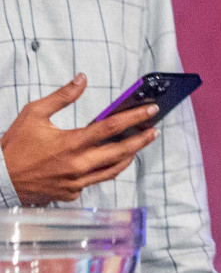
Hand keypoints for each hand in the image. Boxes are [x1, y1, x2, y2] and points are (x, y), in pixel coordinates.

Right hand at [0, 75, 159, 204]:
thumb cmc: (13, 146)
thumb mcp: (34, 114)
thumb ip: (62, 96)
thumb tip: (82, 79)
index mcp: (71, 143)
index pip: (112, 128)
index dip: (135, 117)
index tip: (152, 110)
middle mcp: (78, 165)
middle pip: (121, 152)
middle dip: (141, 140)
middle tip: (154, 130)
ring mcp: (76, 183)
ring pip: (113, 170)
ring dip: (128, 157)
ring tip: (137, 145)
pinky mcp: (71, 194)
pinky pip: (95, 181)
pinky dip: (104, 170)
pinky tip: (108, 161)